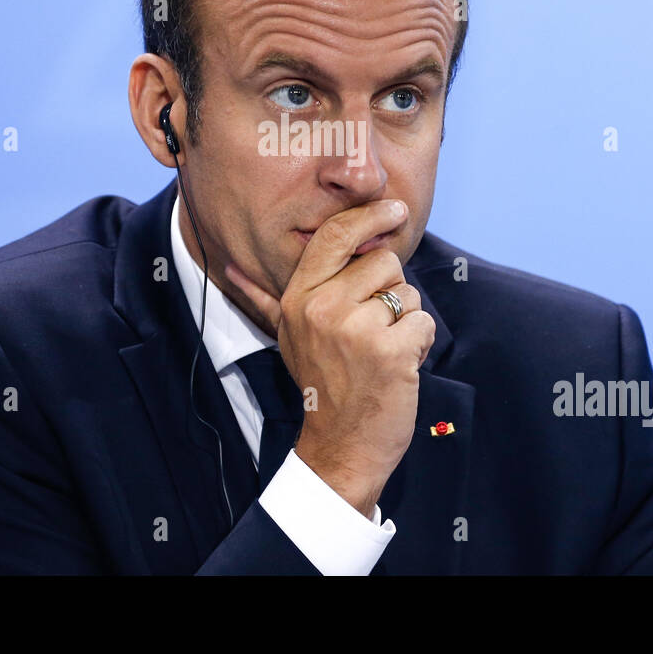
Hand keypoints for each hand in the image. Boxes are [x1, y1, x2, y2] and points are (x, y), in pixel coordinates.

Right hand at [225, 199, 435, 517]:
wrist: (341, 445)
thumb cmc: (320, 384)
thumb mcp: (286, 336)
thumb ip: (263, 298)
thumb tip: (229, 268)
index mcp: (298, 298)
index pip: (335, 236)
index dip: (368, 216)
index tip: (395, 208)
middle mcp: (322, 308)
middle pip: (383, 260)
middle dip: (389, 289)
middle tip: (372, 327)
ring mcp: (356, 330)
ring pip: (406, 292)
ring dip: (405, 319)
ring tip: (381, 349)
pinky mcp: (390, 352)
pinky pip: (423, 321)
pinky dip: (420, 343)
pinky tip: (397, 365)